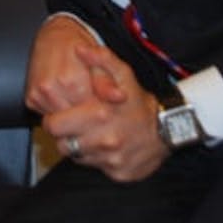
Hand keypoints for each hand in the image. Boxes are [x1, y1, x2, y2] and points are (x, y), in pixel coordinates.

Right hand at [25, 16, 125, 114]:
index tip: (105, 106)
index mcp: (71, 81)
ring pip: (61, 120)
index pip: (90, 113)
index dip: (100, 112)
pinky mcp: (30, 99)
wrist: (53, 36)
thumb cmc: (78, 46)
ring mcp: (38, 95)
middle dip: (85, 115)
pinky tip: (65, 96)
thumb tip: (120, 97)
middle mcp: (50, 88)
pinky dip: (59, 110)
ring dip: (71, 113)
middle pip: (75, 119)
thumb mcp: (98, 60)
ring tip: (77, 95)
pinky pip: (49, 114)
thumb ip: (107, 82)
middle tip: (91, 99)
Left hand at [43, 44, 167, 181]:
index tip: (60, 114)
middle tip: (73, 125)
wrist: (168, 129)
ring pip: (77, 157)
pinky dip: (95, 158)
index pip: (54, 125)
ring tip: (90, 132)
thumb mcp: (123, 73)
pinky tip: (103, 145)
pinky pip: (94, 167)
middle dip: (64, 134)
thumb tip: (79, 49)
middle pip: (62, 144)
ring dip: (79, 146)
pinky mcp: (118, 173)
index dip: (53, 119)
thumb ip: (100, 58)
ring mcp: (111, 160)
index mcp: (99, 114)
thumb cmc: (139, 101)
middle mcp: (104, 140)